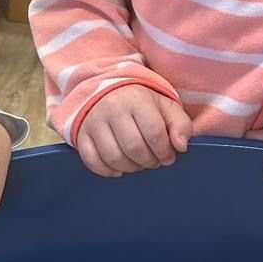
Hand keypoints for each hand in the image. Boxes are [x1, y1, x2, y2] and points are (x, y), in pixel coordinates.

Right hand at [75, 85, 191, 175]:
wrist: (106, 90)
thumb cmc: (140, 102)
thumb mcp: (165, 106)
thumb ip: (180, 124)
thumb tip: (181, 146)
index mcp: (136, 100)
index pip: (154, 133)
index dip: (165, 151)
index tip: (168, 156)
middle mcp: (112, 109)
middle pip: (134, 147)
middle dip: (148, 161)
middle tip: (153, 161)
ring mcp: (94, 123)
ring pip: (113, 157)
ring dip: (130, 168)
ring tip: (138, 163)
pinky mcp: (81, 134)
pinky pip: (92, 161)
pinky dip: (107, 170)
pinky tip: (119, 168)